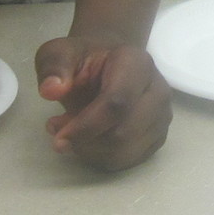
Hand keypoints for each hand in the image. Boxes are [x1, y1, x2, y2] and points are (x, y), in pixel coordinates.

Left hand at [36, 34, 171, 169]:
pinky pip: (126, 161)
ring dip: (89, 150)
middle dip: (85, 140)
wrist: (107, 64)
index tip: (58, 137)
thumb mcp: (59, 53)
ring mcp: (161, 117)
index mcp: (136, 64)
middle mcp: (158, 91)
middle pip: (123, 133)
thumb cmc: (83, 59)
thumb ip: (53, 67)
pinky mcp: (157, 137)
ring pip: (125, 152)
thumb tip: (51, 90)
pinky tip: (86, 140)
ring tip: (68, 131)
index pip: (117, 103)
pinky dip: (99, 158)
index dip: (86, 126)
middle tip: (56, 128)